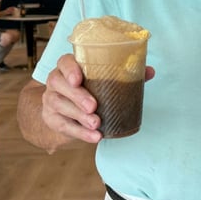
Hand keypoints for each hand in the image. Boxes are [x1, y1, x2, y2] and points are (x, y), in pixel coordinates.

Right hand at [41, 53, 155, 144]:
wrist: (67, 114)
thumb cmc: (90, 90)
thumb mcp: (104, 81)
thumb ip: (125, 74)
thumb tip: (150, 71)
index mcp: (69, 67)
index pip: (64, 62)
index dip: (70, 69)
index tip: (79, 79)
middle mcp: (56, 81)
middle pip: (59, 83)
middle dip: (77, 96)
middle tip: (94, 107)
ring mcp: (51, 100)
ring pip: (59, 105)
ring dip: (79, 116)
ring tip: (96, 124)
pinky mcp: (52, 119)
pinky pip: (63, 126)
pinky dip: (80, 133)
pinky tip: (94, 137)